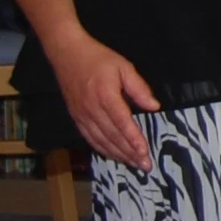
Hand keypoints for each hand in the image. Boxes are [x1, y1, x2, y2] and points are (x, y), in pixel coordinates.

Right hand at [45, 32, 162, 169]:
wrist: (66, 54)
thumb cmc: (98, 58)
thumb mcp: (124, 67)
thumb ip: (139, 88)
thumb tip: (154, 106)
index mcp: (106, 96)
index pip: (122, 123)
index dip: (134, 139)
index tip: (145, 152)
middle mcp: (92, 110)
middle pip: (113, 137)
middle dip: (130, 153)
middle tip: (145, 166)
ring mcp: (82, 116)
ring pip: (102, 141)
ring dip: (119, 155)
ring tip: (134, 164)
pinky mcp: (76, 118)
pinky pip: (90, 139)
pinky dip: (103, 150)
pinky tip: (114, 156)